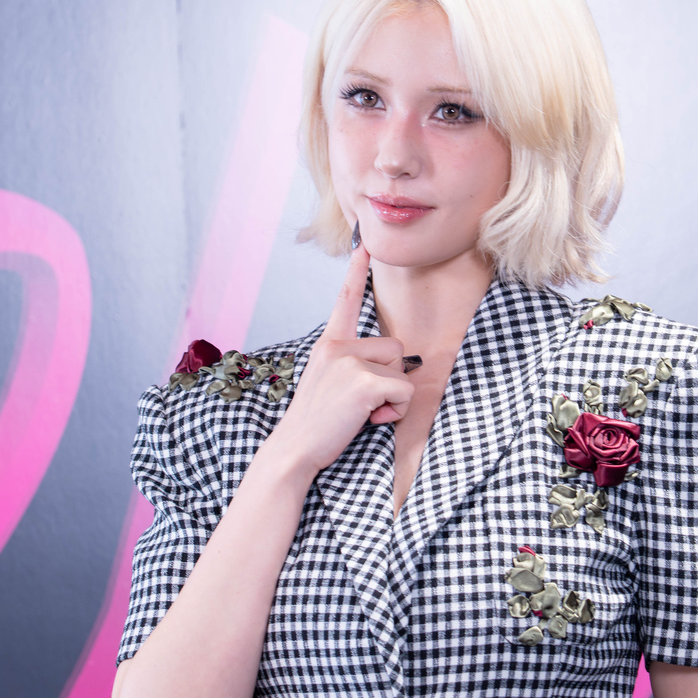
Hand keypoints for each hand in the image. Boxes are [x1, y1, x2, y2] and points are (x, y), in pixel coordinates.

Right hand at [269, 243, 414, 476]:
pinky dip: (394, 411)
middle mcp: (337, 346)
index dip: (356, 273)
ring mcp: (350, 361)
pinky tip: (367, 419)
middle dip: (389, 379)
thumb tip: (396, 374)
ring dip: (392, 397)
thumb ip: (353, 368)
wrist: (294, 450)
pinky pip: (404, 391)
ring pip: (402, 371)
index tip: (364, 247)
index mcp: (328, 344)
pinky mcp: (363, 381)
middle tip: (359, 403)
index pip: (346, 302)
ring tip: (361, 412)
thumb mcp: (330, 384)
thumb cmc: (315, 425)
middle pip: (395, 348)